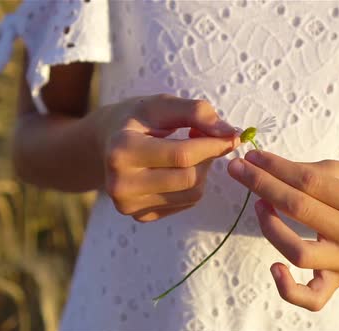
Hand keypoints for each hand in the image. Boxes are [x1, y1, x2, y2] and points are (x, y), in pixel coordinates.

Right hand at [91, 93, 239, 221]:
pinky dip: (192, 185)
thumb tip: (230, 133)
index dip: (213, 144)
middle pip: (189, 178)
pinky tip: (178, 169)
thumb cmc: (137, 120)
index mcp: (121, 150)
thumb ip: (196, 112)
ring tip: (189, 152)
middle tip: (206, 139)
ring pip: (192, 194)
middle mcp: (120, 184)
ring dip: (202, 171)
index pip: (182, 154)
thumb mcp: (162, 105)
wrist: (105, 144)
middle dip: (208, 157)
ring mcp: (128, 205)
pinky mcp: (140, 216)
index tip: (233, 135)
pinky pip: (185, 203)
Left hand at [227, 150, 338, 310]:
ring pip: (299, 253)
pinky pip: (312, 298)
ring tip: (258, 205)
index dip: (275, 167)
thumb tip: (266, 167)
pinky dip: (289, 289)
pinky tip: (274, 267)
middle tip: (238, 170)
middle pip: (299, 210)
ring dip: (270, 228)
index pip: (309, 182)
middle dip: (262, 185)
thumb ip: (311, 170)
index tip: (251, 156)